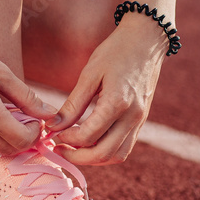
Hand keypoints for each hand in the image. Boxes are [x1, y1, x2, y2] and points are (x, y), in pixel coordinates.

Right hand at [0, 22, 56, 153]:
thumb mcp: (1, 72)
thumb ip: (26, 96)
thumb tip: (49, 113)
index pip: (21, 140)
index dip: (36, 133)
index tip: (38, 119)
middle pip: (8, 150)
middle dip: (24, 139)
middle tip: (30, 120)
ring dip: (7, 139)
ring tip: (13, 117)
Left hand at [48, 17, 166, 164]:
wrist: (146, 40)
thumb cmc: (116, 51)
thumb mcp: (90, 74)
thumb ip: (73, 104)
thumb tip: (53, 126)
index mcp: (117, 103)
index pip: (88, 136)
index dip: (66, 139)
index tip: (52, 132)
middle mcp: (132, 117)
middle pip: (104, 154)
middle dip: (77, 157)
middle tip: (58, 149)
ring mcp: (140, 121)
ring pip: (117, 155)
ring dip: (93, 158)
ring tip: (73, 148)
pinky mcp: (141, 121)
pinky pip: (124, 146)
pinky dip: (106, 151)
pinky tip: (89, 141)